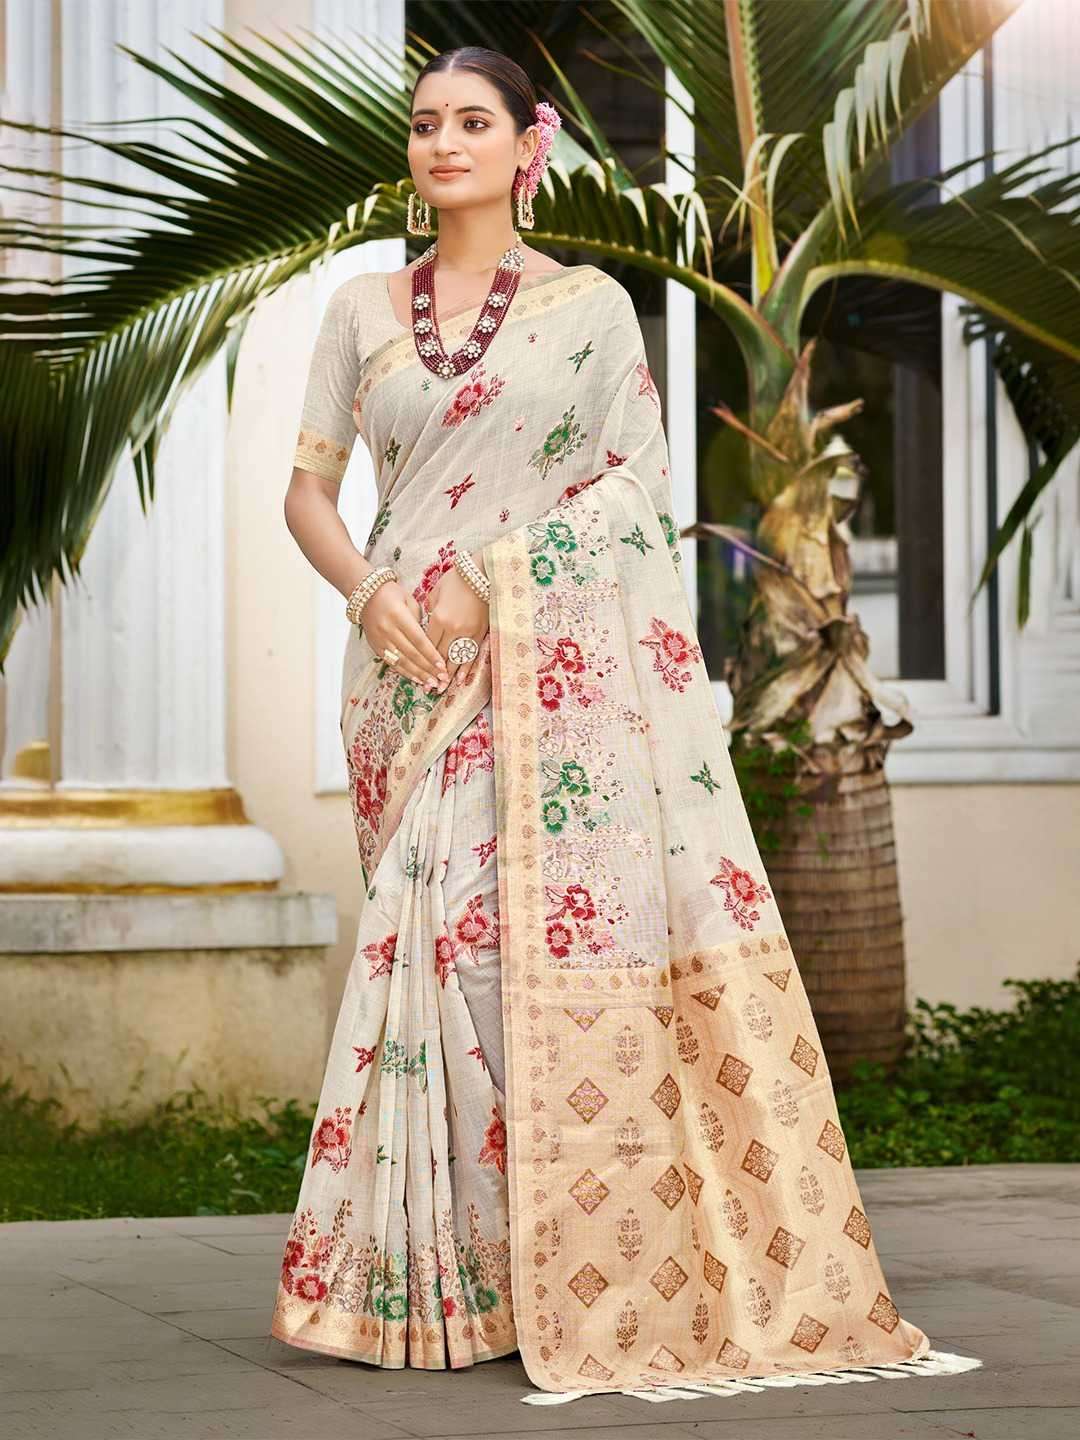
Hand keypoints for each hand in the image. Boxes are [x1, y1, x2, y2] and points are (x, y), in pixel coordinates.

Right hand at [360, 580, 448, 692]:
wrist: (365, 595)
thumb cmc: (392, 594)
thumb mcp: (409, 600)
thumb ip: (420, 620)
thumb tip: (430, 641)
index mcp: (398, 615)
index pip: (418, 639)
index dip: (431, 654)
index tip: (442, 665)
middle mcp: (387, 629)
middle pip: (411, 653)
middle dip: (428, 668)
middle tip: (442, 679)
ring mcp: (380, 640)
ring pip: (401, 661)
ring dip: (418, 674)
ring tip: (431, 683)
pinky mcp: (375, 647)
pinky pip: (392, 663)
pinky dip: (405, 672)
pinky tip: (417, 679)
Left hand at [425, 557, 489, 690]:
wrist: (483, 573)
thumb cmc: (457, 579)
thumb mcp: (436, 593)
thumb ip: (429, 612)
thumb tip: (427, 626)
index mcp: (439, 618)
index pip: (428, 645)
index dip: (422, 660)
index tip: (416, 672)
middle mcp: (453, 629)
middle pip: (441, 656)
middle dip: (433, 673)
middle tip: (427, 688)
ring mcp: (469, 632)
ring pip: (456, 659)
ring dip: (449, 676)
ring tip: (442, 689)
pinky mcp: (480, 633)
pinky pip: (471, 655)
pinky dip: (466, 669)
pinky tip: (461, 680)